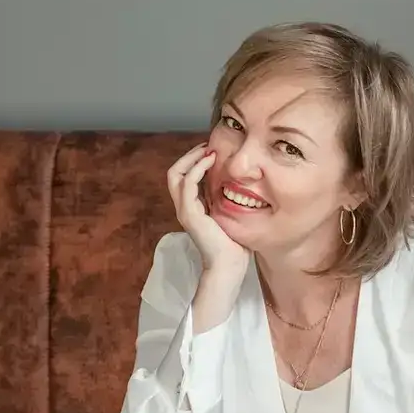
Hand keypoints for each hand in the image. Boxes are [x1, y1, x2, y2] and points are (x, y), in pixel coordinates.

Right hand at [166, 143, 248, 276]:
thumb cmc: (234, 244)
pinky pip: (188, 183)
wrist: (229, 265)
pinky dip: (197, 169)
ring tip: (208, 151)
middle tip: (207, 147)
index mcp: (193, 208)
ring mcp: (185, 210)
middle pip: (174, 173)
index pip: (183, 178)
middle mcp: (185, 208)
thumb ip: (226, 200)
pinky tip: (211, 162)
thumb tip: (239, 184)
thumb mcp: (229, 215)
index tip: (211, 152)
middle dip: (189, 156)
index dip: (193, 162)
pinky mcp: (190, 214)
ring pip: (175, 174)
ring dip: (191, 159)